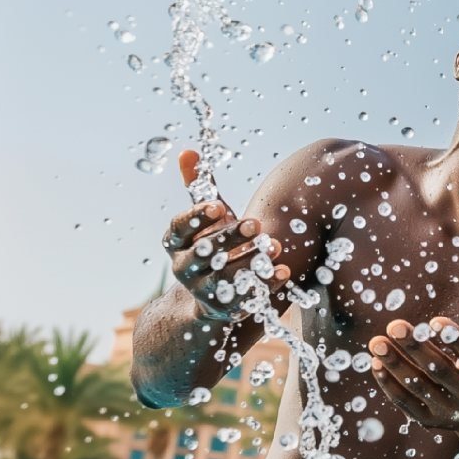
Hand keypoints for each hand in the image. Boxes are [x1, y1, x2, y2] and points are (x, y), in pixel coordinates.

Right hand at [161, 150, 290, 321]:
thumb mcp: (207, 216)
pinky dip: (265, 285)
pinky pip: (246, 298)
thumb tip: (188, 151)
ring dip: (251, 262)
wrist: (216, 291)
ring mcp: (204, 291)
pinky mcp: (226, 308)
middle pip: (204, 254)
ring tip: (275, 246)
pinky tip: (283, 271)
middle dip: (230, 238)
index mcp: (175, 243)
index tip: (219, 206)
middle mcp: (184, 268)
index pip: (179, 228)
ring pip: (225, 278)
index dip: (197, 218)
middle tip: (256, 223)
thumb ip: (199, 187)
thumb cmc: (214, 242)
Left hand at [369, 293, 458, 434]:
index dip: (455, 340)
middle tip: (395, 325)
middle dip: (416, 348)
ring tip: (377, 342)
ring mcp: (448, 411)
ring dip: (395, 364)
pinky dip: (389, 384)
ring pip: (418, 387)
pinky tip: (375, 362)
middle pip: (440, 371)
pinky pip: (405, 402)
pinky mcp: (428, 420)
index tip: (434, 321)